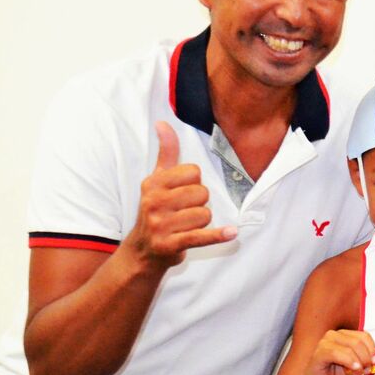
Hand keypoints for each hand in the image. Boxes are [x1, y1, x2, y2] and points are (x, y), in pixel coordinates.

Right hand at [125, 122, 235, 268]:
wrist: (143, 251)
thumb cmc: (156, 210)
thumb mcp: (157, 180)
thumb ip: (166, 152)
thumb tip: (163, 123)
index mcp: (153, 183)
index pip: (194, 172)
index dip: (195, 182)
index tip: (182, 192)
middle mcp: (153, 202)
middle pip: (202, 193)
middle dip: (200, 203)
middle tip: (185, 212)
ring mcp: (160, 225)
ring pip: (205, 214)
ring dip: (203, 222)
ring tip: (187, 226)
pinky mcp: (170, 245)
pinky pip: (201, 237)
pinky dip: (218, 236)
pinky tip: (232, 233)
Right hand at [301, 330, 374, 374]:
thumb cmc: (333, 373)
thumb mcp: (354, 367)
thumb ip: (363, 362)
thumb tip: (374, 362)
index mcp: (345, 335)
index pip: (364, 336)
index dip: (372, 349)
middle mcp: (335, 335)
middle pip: (359, 341)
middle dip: (366, 357)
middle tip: (367, 370)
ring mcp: (326, 341)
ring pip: (350, 346)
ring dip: (359, 362)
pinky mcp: (319, 351)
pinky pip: (337, 353)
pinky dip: (349, 361)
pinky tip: (353, 370)